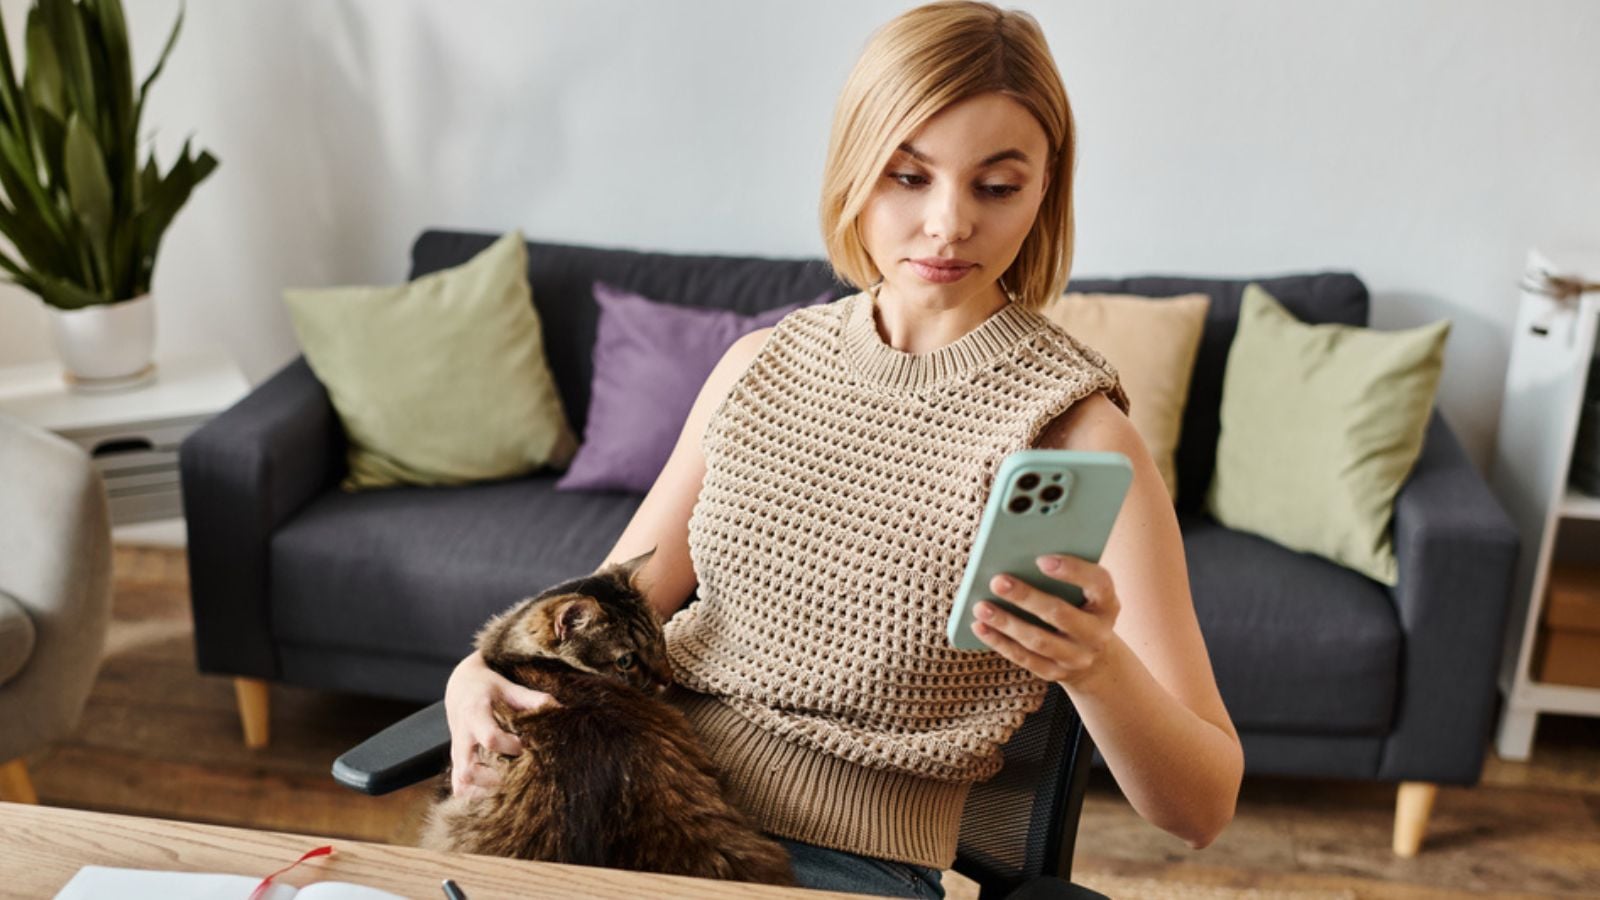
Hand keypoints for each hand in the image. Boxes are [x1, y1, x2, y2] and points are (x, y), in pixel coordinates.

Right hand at [443, 650, 557, 798]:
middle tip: (517, 776)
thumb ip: (533, 699)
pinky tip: (494, 793)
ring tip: (509, 786)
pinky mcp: (456, 762)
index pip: (490, 738)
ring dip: (486, 790)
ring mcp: (456, 753)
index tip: (526, 746)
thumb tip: (561, 709)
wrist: (460, 687)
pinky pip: (459, 788)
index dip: (512, 747)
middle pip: (470, 771)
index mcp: (475, 715)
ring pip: (463, 784)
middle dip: (495, 780)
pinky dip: (475, 795)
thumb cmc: (486, 687)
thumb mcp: (509, 687)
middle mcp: (462, 738)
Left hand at [970, 554, 1121, 688]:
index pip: (1098, 584)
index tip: (1041, 559)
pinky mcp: (1056, 674)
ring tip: (980, 606)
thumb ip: (1063, 576)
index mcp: (1107, 604)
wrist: (1094, 659)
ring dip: (1006, 622)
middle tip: (997, 581)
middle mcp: (1097, 634)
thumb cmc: (1080, 610)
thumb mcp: (1084, 594)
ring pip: (1038, 640)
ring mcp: (1077, 658)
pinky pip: (1025, 659)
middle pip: (1060, 614)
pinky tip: (980, 626)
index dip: (1072, 571)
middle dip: (1026, 597)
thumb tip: (1018, 556)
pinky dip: (999, 642)